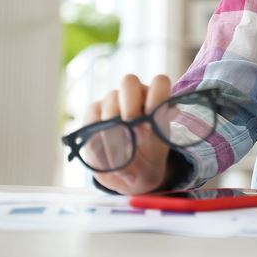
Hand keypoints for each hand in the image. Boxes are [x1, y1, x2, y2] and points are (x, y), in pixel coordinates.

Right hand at [86, 74, 172, 194]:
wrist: (129, 174)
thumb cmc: (149, 155)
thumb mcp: (160, 145)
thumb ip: (159, 127)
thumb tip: (163, 113)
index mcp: (155, 98)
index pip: (159, 82)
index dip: (156, 94)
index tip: (152, 116)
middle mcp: (134, 94)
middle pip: (129, 81)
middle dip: (130, 106)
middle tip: (133, 128)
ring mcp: (112, 101)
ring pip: (111, 100)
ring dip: (116, 128)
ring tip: (122, 153)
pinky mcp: (94, 112)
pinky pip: (94, 116)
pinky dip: (100, 135)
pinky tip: (108, 153)